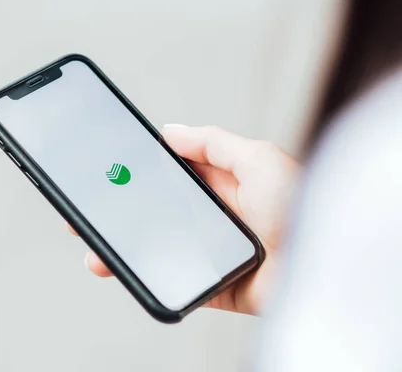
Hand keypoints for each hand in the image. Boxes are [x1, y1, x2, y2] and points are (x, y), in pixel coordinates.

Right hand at [68, 125, 299, 314]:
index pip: (175, 174)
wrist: (323, 267)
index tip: (111, 172)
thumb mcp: (257, 157)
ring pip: (158, 247)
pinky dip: (148, 276)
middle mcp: (217, 217)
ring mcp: (213, 252)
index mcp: (228, 185)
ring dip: (124, 247)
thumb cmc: (301, 206)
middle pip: (160, 212)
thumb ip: (212, 143)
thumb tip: (169, 131)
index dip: (143, 172)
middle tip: (91, 211)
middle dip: (124, 211)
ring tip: (95, 248)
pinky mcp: (215, 285)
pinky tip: (121, 269)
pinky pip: (175, 279)